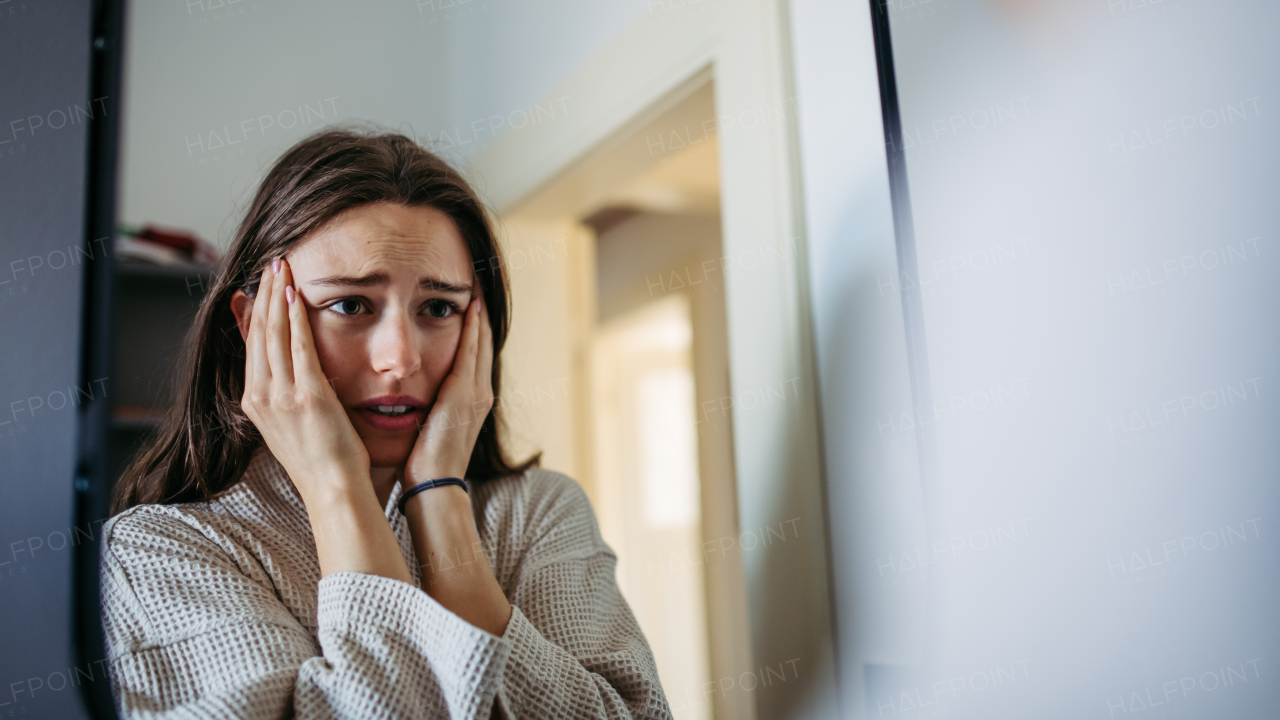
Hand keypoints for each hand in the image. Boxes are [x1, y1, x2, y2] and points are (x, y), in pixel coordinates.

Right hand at [240, 257, 370, 503]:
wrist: (333, 489)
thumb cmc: (322, 458)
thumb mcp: (292, 421)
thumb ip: (286, 389)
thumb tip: (285, 363)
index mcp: (255, 402)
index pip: (250, 344)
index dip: (254, 309)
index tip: (259, 282)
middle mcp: (260, 396)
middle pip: (257, 332)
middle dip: (263, 294)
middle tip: (271, 263)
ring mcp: (281, 397)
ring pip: (272, 334)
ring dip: (276, 296)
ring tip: (281, 267)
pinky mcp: (306, 396)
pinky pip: (298, 348)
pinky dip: (295, 319)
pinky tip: (295, 295)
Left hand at [405, 291, 493, 483]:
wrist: (433, 486)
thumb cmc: (423, 465)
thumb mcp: (427, 431)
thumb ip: (425, 410)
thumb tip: (404, 398)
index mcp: (471, 403)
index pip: (475, 358)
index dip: (473, 332)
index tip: (467, 307)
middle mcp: (480, 394)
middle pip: (483, 345)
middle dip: (480, 318)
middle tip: (477, 288)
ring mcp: (476, 394)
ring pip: (481, 344)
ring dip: (479, 316)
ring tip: (476, 290)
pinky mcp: (465, 394)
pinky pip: (471, 351)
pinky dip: (473, 328)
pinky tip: (470, 307)